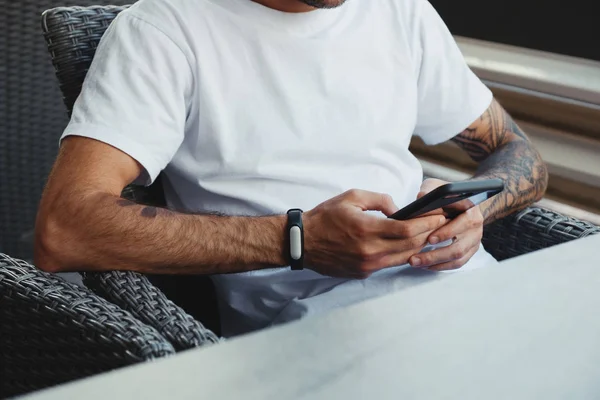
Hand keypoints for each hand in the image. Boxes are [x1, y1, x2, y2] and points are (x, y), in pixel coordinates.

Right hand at [303, 189, 446, 278]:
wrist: (303, 242)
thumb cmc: (325, 217)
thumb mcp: (352, 197)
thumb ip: (380, 200)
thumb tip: (399, 210)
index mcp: (367, 229)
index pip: (407, 230)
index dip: (427, 223)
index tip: (438, 216)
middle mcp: (369, 251)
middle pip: (410, 246)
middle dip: (428, 234)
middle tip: (439, 224)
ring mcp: (367, 266)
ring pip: (403, 258)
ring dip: (417, 246)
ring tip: (427, 234)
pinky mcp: (363, 274)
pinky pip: (388, 264)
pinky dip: (400, 254)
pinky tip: (405, 245)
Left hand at [408, 179, 483, 270]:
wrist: (464, 201)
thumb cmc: (447, 194)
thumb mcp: (437, 186)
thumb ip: (429, 190)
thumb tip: (420, 198)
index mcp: (470, 209)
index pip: (462, 222)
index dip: (446, 232)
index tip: (429, 239)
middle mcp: (476, 225)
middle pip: (458, 246)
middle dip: (436, 254)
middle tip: (415, 257)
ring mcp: (474, 239)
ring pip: (457, 257)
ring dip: (435, 262)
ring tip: (416, 262)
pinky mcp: (470, 250)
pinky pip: (457, 263)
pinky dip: (440, 266)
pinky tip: (425, 265)